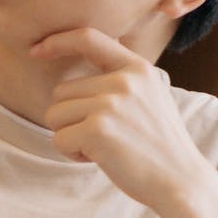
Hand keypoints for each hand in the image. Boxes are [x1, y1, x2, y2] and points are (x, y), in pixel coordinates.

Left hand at [36, 27, 216, 213]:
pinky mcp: (97, 130)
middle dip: (72, 117)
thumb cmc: (160, 143)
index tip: (36, 49)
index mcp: (138, 68)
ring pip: (55, 115)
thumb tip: (87, 57)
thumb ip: (123, 77)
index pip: (88, 38)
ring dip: (71, 135)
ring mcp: (110, 104)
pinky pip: (59, 139)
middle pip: (61, 92)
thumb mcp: (151, 96)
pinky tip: (101, 157)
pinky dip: (73, 153)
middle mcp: (123, 80)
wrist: (181, 179)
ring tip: (105, 145)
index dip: (57, 41)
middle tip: (106, 134)